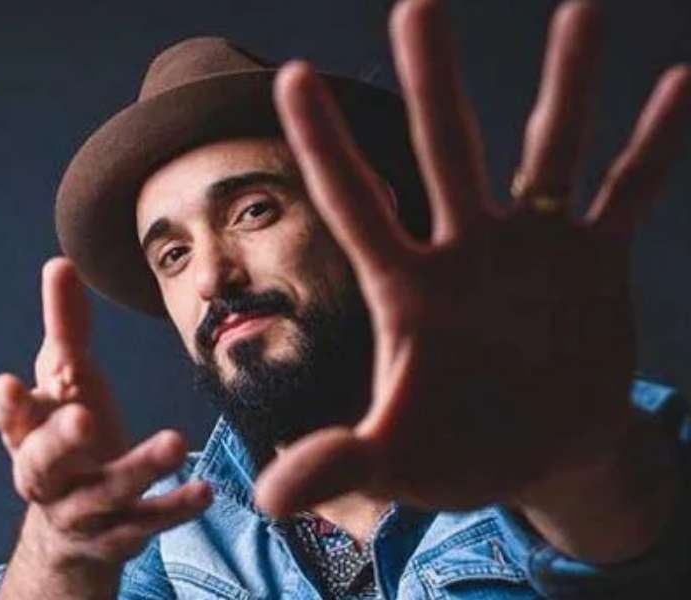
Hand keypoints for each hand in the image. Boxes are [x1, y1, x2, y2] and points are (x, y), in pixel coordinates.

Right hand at [0, 258, 210, 582]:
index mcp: (30, 433)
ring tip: (174, 442)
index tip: (8, 385)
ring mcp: (85, 508)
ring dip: (138, 468)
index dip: (8, 407)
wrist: (75, 523)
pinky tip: (204, 490)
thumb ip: (66, 328)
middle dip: (60, 441)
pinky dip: (173, 506)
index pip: (12, 421)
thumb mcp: (67, 382)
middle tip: (82, 418)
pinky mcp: (121, 530)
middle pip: (44, 463)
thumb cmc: (69, 435)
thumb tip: (59, 262)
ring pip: (105, 492)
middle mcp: (48, 476)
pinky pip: (146, 521)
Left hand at [255, 0, 690, 515]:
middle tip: (415, 5)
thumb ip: (339, 462)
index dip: (325, 146)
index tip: (289, 77)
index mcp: (408, 288)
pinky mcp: (592, 264)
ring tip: (583, 9)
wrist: (534, 449)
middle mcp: (465, 251)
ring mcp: (531, 250)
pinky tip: (680, 85)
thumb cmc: (455, 451)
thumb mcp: (396, 461)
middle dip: (433, 82)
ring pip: (544, 152)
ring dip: (567, 87)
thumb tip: (265, 500)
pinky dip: (652, 148)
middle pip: (446, 151)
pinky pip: (624, 194)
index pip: (355, 205)